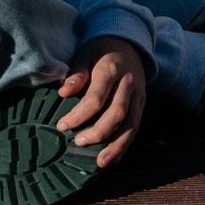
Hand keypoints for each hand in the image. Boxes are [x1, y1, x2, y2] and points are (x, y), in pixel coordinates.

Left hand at [57, 36, 146, 165]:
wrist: (128, 41)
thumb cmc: (101, 49)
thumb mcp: (85, 53)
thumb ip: (76, 73)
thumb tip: (63, 93)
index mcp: (111, 69)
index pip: (96, 98)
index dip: (79, 115)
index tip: (62, 126)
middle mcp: (128, 83)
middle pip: (117, 113)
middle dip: (98, 132)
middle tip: (78, 143)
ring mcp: (138, 94)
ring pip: (132, 124)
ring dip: (117, 145)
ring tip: (102, 162)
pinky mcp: (142, 102)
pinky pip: (136, 125)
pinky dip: (126, 143)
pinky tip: (115, 157)